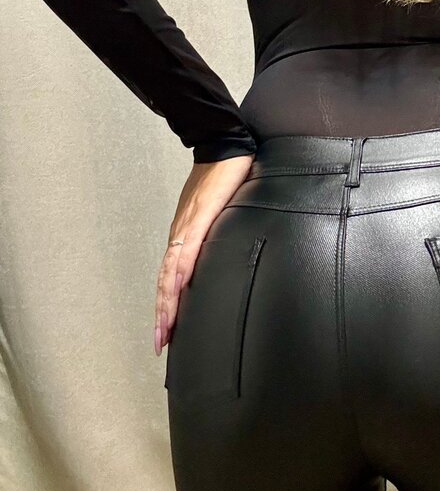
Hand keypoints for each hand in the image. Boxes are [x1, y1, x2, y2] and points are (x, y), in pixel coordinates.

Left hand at [154, 154, 254, 355]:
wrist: (226, 147)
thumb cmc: (226, 177)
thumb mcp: (222, 212)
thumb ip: (219, 233)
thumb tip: (227, 251)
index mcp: (186, 236)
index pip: (171, 278)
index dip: (167, 305)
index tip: (166, 332)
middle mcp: (181, 235)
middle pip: (166, 283)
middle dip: (163, 315)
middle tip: (159, 344)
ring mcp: (187, 228)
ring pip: (170, 274)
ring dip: (166, 304)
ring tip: (165, 330)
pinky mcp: (198, 219)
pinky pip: (186, 252)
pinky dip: (179, 275)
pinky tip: (177, 292)